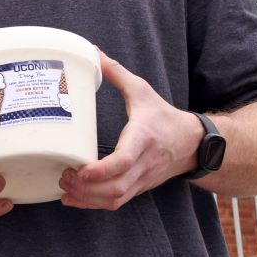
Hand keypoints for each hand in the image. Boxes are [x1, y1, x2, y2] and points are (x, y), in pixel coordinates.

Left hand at [59, 51, 200, 210]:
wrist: (193, 143)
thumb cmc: (164, 116)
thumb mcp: (143, 90)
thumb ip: (117, 73)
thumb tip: (92, 51)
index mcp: (143, 138)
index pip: (125, 161)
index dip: (101, 170)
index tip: (80, 170)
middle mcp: (143, 163)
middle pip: (116, 187)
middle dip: (86, 188)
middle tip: (64, 176)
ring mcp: (142, 179)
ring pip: (115, 199)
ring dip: (88, 198)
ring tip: (65, 186)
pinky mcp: (139, 188)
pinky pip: (117, 203)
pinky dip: (94, 204)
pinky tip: (74, 198)